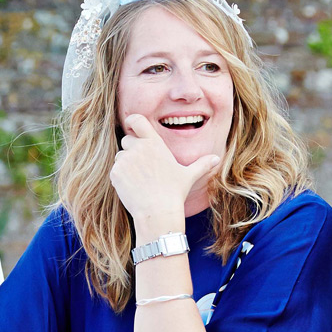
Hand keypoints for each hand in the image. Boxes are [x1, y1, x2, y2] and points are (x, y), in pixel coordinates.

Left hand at [109, 114, 220, 229]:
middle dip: (131, 149)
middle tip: (142, 167)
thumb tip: (216, 159)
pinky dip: (120, 177)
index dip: (132, 121)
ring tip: (140, 180)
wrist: (157, 212)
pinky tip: (132, 187)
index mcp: (154, 143)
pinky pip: (115, 170)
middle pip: (127, 140)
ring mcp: (125, 160)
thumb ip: (201, 164)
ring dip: (126, 164)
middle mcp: (138, 148)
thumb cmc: (174, 193)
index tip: (132, 125)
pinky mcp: (116, 172)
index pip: (137, 120)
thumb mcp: (189, 176)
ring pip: (120, 156)